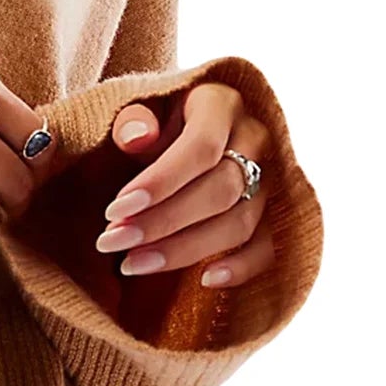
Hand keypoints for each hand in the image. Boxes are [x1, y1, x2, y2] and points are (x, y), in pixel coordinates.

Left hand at [93, 81, 274, 287]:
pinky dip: (241, 268)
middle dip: (162, 222)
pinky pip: (268, 248)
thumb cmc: (150, 120)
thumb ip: (132, 120)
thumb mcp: (135, 109)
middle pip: (221, 190)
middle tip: (112, 241)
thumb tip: (135, 137)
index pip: (201, 147)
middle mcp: (255, 139)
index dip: (160, 182)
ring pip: (240, 223)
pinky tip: (204, 281)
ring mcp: (270, 178)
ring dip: (185, 250)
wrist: (174, 132)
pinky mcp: (273, 214)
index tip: (115, 210)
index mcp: (221, 104)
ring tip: (132, 263)